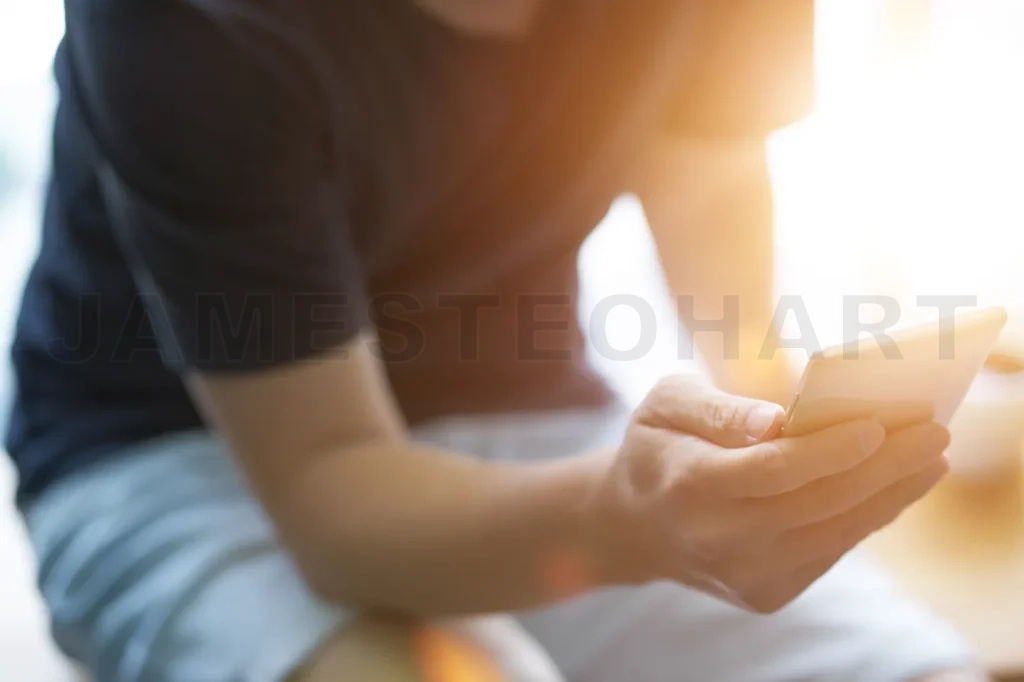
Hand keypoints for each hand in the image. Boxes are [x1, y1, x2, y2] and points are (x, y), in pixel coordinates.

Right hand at [588, 375, 949, 612]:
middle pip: (817, 503)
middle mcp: (717, 538)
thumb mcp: (666, 404)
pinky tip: (894, 488)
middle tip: (934, 432)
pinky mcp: (767, 593)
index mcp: (689, 485)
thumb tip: (776, 421)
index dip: (829, 450)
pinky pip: (830, 551)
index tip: (880, 424)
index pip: (773, 470)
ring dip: (890, 496)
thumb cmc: (659, 445)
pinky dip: (867, 519)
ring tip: (929, 459)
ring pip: (834, 532)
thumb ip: (717, 408)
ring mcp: (744, 574)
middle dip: (883, 468)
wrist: (636, 523)